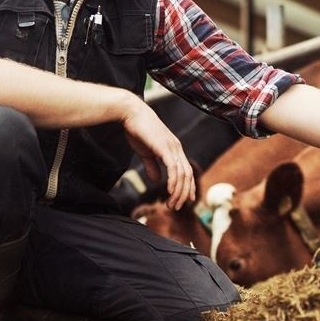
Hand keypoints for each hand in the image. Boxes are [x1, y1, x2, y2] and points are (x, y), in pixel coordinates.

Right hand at [121, 96, 195, 210]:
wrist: (131, 113)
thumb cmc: (137, 130)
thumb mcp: (145, 152)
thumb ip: (152, 166)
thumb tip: (157, 180)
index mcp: (174, 149)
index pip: (187, 171)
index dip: (188, 186)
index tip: (186, 200)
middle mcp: (177, 148)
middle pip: (188, 175)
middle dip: (184, 194)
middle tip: (175, 207)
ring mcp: (172, 147)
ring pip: (182, 174)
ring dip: (178, 192)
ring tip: (171, 204)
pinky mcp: (164, 147)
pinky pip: (173, 168)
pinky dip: (174, 181)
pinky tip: (169, 191)